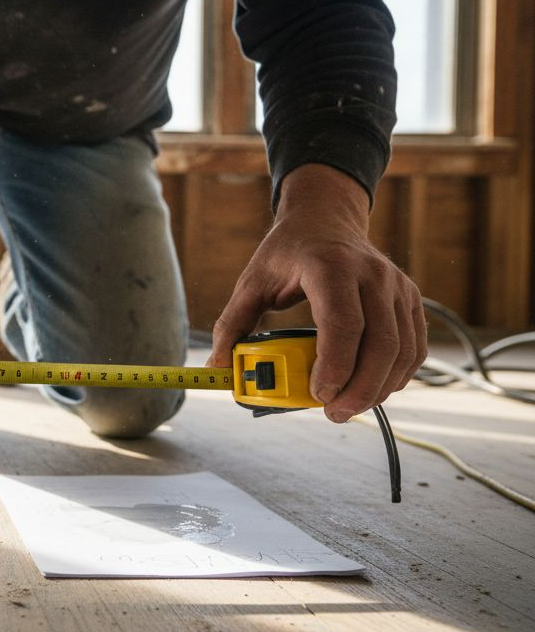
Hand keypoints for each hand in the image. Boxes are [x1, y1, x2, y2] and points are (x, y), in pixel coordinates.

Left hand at [207, 164, 426, 422]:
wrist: (325, 218)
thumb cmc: (287, 252)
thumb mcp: (251, 281)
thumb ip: (231, 323)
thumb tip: (217, 367)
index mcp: (329, 267)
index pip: (343, 323)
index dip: (335, 365)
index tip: (319, 394)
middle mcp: (371, 275)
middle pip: (380, 343)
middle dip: (360, 388)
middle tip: (334, 412)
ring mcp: (397, 286)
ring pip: (402, 349)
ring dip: (379, 387)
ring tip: (349, 407)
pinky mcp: (410, 298)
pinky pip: (414, 346)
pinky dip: (398, 374)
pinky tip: (374, 389)